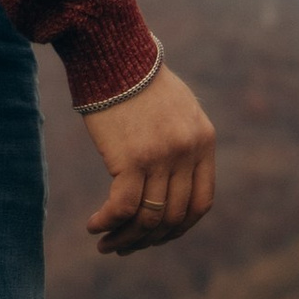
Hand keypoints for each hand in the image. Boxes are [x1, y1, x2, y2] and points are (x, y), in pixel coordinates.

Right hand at [83, 63, 216, 257]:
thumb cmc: (137, 78)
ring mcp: (162, 157)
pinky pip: (123, 207)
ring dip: (126, 238)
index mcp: (204, 142)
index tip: (156, 236)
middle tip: (124, 246)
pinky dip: (108, 223)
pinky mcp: (132, 158)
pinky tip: (94, 226)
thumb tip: (172, 180)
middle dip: (149, 240)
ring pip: (149, 218)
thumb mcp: (177, 108)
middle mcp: (188, 152)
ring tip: (106, 244)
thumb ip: (182, 142)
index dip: (179, 227)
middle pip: (175, 217)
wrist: (114, 52)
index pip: (201, 203)